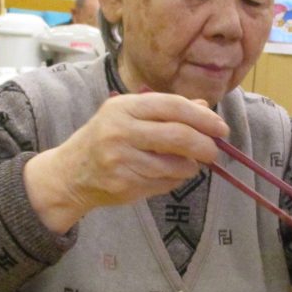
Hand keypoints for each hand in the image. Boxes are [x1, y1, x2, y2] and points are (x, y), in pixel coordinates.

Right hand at [23, 92, 228, 232]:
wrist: (70, 173)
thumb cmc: (105, 138)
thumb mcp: (129, 115)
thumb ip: (166, 110)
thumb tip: (205, 108)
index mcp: (124, 107)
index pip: (173, 106)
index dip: (203, 117)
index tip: (221, 128)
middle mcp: (120, 131)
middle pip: (178, 136)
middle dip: (205, 145)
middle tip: (215, 151)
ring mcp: (121, 160)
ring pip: (175, 165)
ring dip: (191, 167)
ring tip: (188, 164)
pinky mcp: (124, 184)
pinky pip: (165, 183)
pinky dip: (175, 180)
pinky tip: (167, 175)